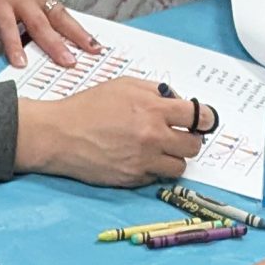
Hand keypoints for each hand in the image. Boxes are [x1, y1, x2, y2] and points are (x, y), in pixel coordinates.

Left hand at [0, 0, 98, 67]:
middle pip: (41, 24)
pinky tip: (85, 38)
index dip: (13, 46)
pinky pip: (60, 7)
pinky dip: (73, 23)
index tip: (22, 63)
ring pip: (61, 16)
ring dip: (78, 34)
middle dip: (56, 45)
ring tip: (94, 49)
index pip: (6, 28)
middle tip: (69, 63)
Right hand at [16, 77, 206, 185]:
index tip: (202, 120)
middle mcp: (153, 137)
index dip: (205, 119)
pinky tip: (139, 158)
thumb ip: (155, 91)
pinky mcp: (133, 179)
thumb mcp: (123, 85)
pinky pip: (157, 177)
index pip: (199, 116)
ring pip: (180, 166)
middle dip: (190, 139)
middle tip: (179, 136)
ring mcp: (144, 161)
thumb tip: (177, 101)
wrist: (59, 135)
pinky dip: (153, 169)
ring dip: (173, 158)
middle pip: (194, 145)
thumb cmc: (88, 107)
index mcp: (153, 109)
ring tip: (159, 150)